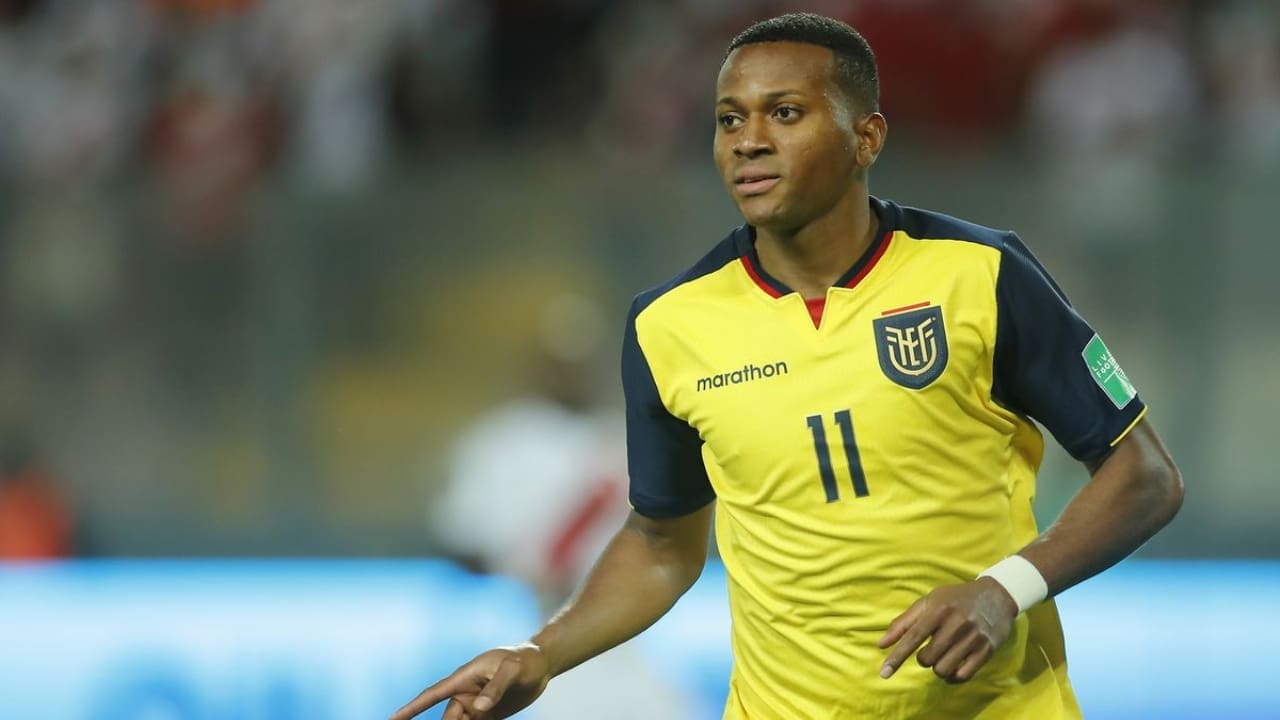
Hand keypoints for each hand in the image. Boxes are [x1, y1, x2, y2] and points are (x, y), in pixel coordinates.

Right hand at [389, 643, 550, 719]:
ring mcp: (476, 704)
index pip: (432, 694)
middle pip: (449, 718)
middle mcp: (466, 692)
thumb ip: (496, 687)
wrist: (541, 664)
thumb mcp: (513, 669)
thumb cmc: (526, 660)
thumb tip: (478, 708)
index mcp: (464, 677)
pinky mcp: (488, 714)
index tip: (392, 719)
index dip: (412, 707)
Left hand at [877, 577, 1017, 682]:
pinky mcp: (987, 650)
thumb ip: (903, 622)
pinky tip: (954, 664)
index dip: (897, 657)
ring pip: (943, 670)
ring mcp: (973, 638)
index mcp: (938, 609)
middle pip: (927, 658)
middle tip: (931, 647)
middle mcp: (956, 623)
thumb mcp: (928, 602)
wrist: (996, 595)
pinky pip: (963, 675)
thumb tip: (881, 644)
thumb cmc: (955, 599)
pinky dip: (953, 675)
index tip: (884, 673)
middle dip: (923, 658)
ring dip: (938, 667)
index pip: (913, 637)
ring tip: (944, 654)